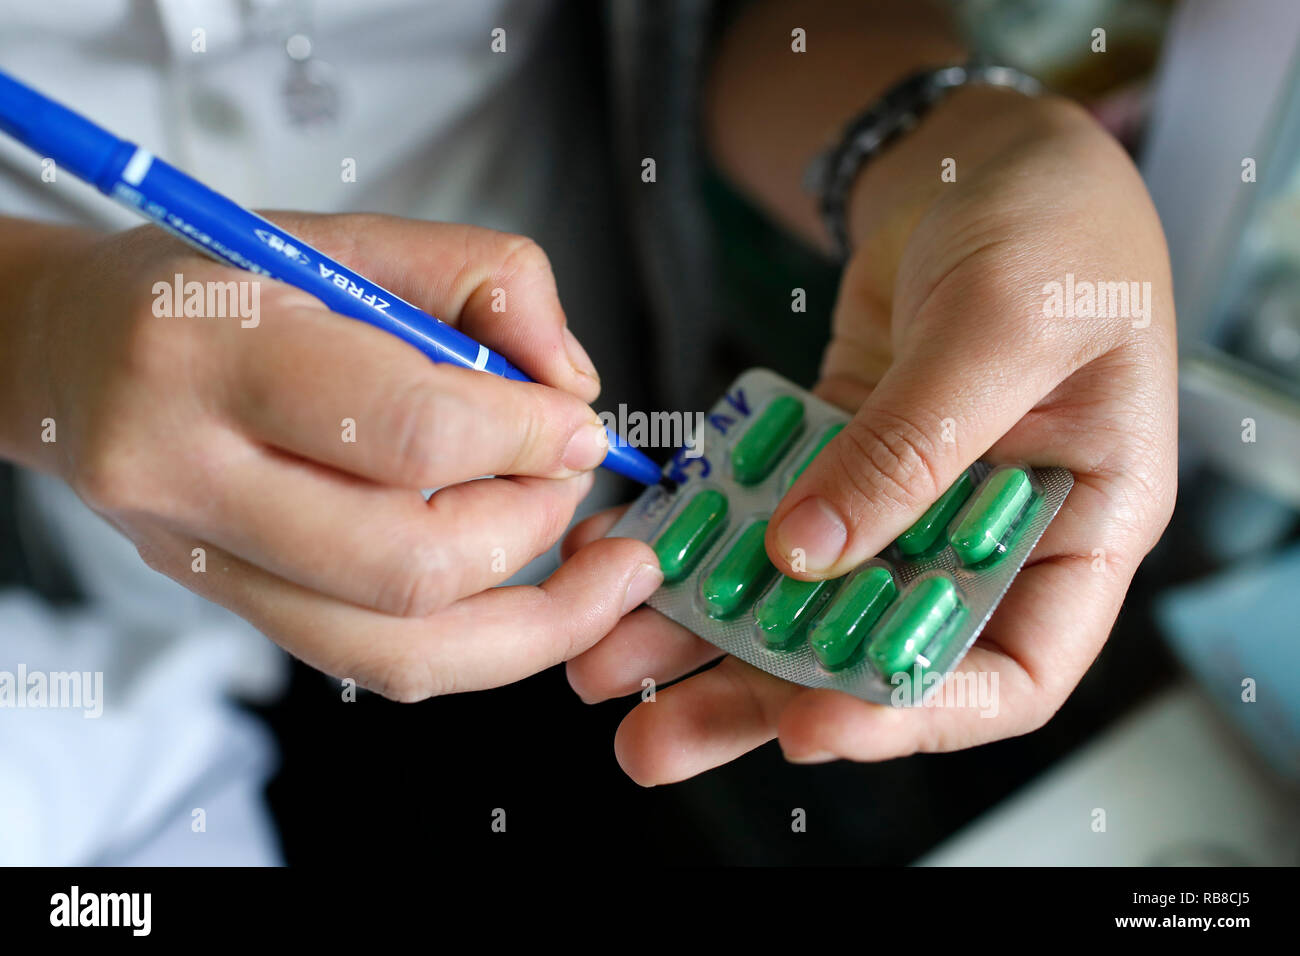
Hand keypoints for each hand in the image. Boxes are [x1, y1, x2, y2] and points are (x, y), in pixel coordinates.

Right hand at [3, 212, 661, 698]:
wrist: (71, 354)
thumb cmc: (210, 285)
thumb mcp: (341, 235)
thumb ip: (476, 279)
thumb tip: (571, 383)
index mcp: (208, 350)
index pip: (408, 430)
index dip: (526, 437)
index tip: (577, 424)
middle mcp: (188, 477)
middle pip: (410, 563)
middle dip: (532, 526)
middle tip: (568, 475)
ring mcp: (203, 563)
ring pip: (400, 647)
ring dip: (528, 612)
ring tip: (573, 548)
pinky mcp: (234, 611)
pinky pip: (378, 663)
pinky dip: (480, 640)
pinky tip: (524, 589)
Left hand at [563, 91, 1176, 782]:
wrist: (988, 154)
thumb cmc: (1052, 226)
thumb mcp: (1000, 330)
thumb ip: (912, 447)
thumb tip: (810, 555)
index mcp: (1078, 529)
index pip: (1013, 672)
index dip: (917, 715)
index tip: (815, 723)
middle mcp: (988, 535)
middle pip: (874, 655)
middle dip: (761, 697)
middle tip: (653, 740)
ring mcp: (906, 502)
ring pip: (804, 598)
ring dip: (705, 636)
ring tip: (606, 670)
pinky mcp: (840, 461)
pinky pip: (764, 515)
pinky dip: (699, 537)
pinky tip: (628, 553)